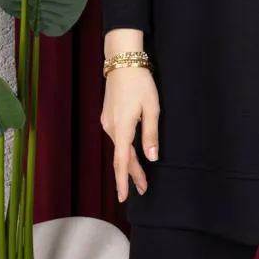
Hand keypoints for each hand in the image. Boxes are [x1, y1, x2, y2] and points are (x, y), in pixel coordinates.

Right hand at [100, 65, 160, 200]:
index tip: (124, 197)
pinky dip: (124, 150)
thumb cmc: (140, 83)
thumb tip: (151, 157)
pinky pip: (117, 138)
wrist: (122, 61)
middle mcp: (111, 128)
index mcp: (122, 128)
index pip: (121, 161)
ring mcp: (107, 122)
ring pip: (119, 148)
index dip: (123, 180)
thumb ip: (150, 134)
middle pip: (121, 157)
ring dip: (129, 163)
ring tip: (140, 177)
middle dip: (131, 175)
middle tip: (142, 190)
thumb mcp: (151, 108)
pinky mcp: (108, 116)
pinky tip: (131, 155)